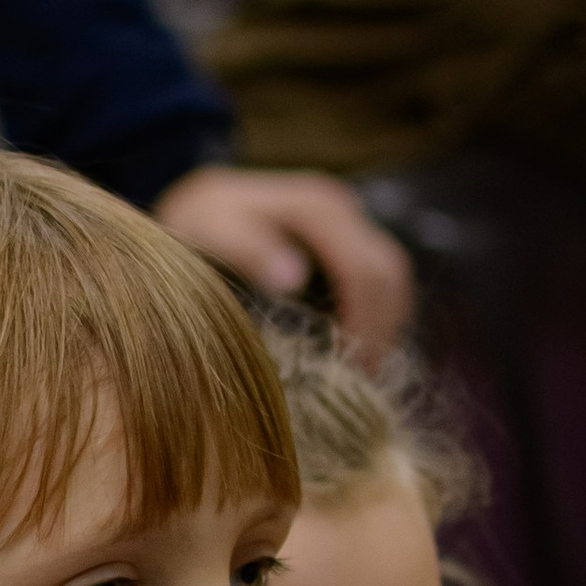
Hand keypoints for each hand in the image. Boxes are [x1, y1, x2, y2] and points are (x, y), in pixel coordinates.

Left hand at [154, 164, 412, 361]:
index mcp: (317, 208)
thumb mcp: (209, 229)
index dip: (365, 323)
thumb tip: (293, 279)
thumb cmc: (196, 223)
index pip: (364, 270)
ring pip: (391, 278)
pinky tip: (352, 349)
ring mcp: (347, 224)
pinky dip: (374, 316)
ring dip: (383, 325)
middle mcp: (342, 209)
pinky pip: (377, 281)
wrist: (194, 205)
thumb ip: (249, 249)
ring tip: (359, 372)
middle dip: (381, 329)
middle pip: (388, 273)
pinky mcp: (344, 241)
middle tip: (359, 380)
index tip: (349, 369)